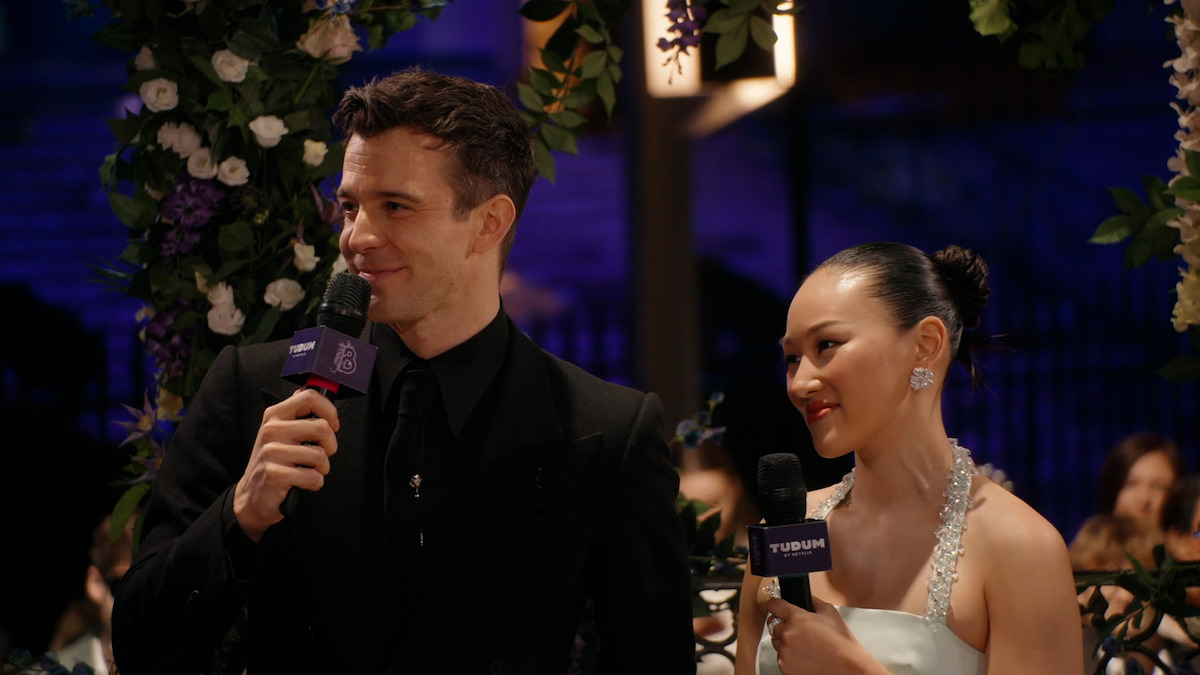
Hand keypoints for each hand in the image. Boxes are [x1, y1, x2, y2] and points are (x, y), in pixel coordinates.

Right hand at [233, 388, 339, 541]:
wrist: (252, 496)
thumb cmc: (273, 463)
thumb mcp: (281, 432)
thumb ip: (298, 414)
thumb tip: (316, 394)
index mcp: (275, 415)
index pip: (310, 396)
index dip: (329, 411)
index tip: (332, 425)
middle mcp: (271, 429)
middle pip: (322, 427)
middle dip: (330, 445)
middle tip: (320, 454)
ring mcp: (271, 452)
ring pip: (320, 454)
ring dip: (322, 468)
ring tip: (307, 470)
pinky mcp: (275, 474)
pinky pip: (313, 477)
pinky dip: (314, 483)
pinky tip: (301, 483)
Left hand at [765, 595, 884, 674]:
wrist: (847, 668)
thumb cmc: (841, 642)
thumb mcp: (829, 612)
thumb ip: (813, 601)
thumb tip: (804, 596)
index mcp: (796, 617)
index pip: (773, 605)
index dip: (774, 604)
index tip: (774, 605)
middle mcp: (787, 634)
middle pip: (774, 625)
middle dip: (784, 626)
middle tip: (800, 632)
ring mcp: (784, 652)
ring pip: (777, 642)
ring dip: (786, 642)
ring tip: (805, 647)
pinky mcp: (785, 667)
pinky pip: (781, 658)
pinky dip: (789, 657)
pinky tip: (805, 657)